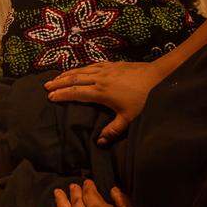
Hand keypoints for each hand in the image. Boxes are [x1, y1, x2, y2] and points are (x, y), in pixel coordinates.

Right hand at [44, 61, 165, 144]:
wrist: (159, 77)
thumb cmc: (145, 100)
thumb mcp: (129, 118)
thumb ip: (113, 130)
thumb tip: (99, 142)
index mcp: (101, 92)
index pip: (75, 93)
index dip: (62, 94)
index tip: (50, 97)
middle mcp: (100, 79)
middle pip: (74, 79)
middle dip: (59, 82)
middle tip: (46, 86)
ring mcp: (106, 70)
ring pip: (81, 70)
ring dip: (67, 74)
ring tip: (57, 77)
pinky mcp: (113, 64)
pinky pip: (91, 65)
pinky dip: (81, 68)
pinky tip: (79, 69)